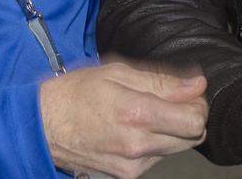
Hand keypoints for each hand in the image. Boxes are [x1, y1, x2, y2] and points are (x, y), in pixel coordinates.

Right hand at [39, 61, 207, 178]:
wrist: (42, 126)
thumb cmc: (78, 93)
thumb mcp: (119, 72)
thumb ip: (163, 80)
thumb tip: (197, 84)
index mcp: (138, 114)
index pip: (195, 121)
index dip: (199, 104)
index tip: (191, 93)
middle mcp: (138, 144)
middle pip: (193, 137)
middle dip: (190, 117)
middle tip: (173, 101)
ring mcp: (132, 164)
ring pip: (176, 148)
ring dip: (172, 131)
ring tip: (147, 113)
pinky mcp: (125, 175)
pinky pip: (156, 158)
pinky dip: (155, 144)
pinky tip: (134, 129)